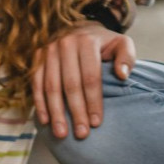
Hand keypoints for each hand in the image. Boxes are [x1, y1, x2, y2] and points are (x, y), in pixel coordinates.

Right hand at [30, 21, 136, 139]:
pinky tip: (45, 121)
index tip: (97, 123)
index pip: (90, 77)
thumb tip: (122, 75)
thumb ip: (126, 57)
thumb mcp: (122, 43)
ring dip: (56, 112)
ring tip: (62, 133)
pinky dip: (40, 103)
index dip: (93, 101)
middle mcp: (65, 44)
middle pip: (70, 84)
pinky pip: (36, 83)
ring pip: (51, 86)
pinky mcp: (37, 57)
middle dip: (76, 112)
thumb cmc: (104, 43)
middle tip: (81, 134)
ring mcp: (49, 50)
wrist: (81, 28)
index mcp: (87, 42)